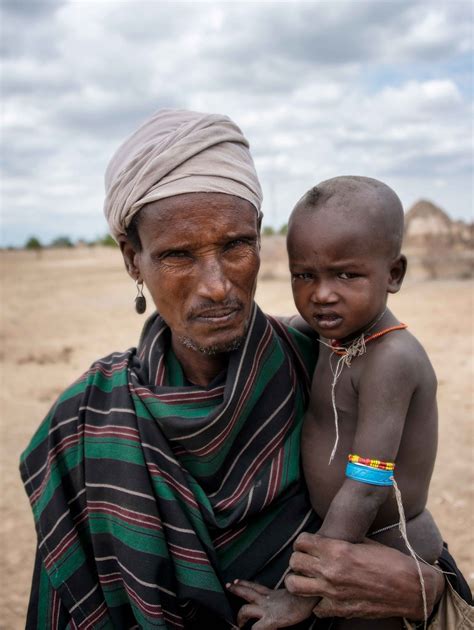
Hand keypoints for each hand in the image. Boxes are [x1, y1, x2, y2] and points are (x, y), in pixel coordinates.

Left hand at [226, 580, 316, 628]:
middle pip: (247, 592)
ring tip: (237, 624)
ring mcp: (268, 609)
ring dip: (240, 618)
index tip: (235, 581)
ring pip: (246, 610)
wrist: (311, 598)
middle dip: (236, 590)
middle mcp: (268, 599)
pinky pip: (257, 628)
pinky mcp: (272, 620)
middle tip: (228, 587)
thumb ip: (286, 595)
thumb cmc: (306, 597)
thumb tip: (287, 597)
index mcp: (273, 594)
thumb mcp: (294, 593)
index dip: (244, 583)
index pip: (255, 586)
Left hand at [285, 533, 443, 619]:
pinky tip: (325, 595)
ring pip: (294, 585)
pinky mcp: (338, 610)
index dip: (304, 541)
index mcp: (337, 550)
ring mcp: (332, 593)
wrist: (410, 589)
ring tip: (308, 576)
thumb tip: (328, 538)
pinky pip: (314, 607)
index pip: (301, 541)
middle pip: (294, 561)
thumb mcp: (364, 542)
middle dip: (298, 558)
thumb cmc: (390, 561)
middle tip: (307, 559)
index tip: (309, 543)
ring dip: (298, 579)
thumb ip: (342, 541)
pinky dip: (316, 601)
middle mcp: (330, 571)